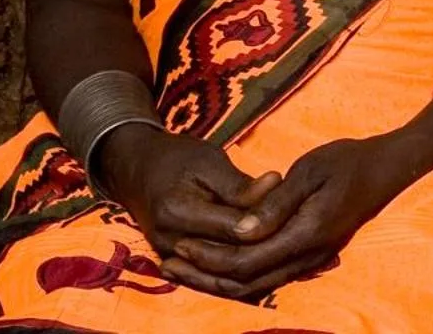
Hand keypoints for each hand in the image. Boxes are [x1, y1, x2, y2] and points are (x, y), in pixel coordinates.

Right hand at [97, 124, 281, 271]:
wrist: (138, 172)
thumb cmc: (177, 159)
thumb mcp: (209, 162)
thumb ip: (240, 184)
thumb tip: (277, 185)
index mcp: (178, 212)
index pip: (235, 229)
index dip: (268, 220)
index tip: (291, 204)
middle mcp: (171, 242)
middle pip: (231, 255)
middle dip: (266, 242)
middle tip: (294, 222)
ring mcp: (171, 258)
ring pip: (225, 270)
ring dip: (255, 257)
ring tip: (282, 235)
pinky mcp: (176, 264)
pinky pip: (213, 273)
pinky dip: (239, 265)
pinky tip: (263, 250)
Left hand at [160, 135, 411, 300]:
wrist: (387, 169)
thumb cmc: (348, 160)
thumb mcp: (310, 170)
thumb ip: (275, 204)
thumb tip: (240, 230)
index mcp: (307, 234)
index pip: (247, 260)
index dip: (210, 257)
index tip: (179, 243)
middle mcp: (309, 256)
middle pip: (247, 282)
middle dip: (204, 276)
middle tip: (169, 263)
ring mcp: (312, 259)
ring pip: (257, 285)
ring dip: (217, 279)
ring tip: (184, 266)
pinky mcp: (311, 254)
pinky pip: (268, 276)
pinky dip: (238, 274)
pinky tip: (216, 262)